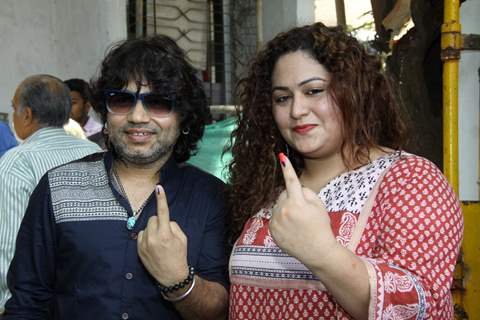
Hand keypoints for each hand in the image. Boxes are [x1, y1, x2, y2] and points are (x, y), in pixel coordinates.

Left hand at [138, 185, 188, 285]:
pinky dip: (147, 236)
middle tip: (165, 232)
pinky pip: (141, 235)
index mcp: (166, 234)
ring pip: (147, 226)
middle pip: (153, 218)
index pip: (163, 212)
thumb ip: (173, 226)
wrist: (171, 276)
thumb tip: (164, 221)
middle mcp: (153, 238)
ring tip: (159, 241)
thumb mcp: (183, 239)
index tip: (159, 188)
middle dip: (159, 221)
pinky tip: (153, 245)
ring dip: (152, 229)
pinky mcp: (139, 249)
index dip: (161, 199)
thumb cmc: (179, 256)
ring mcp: (144, 244)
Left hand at [270, 153, 338, 267]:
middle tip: (304, 212)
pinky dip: (281, 219)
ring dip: (285, 208)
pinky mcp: (272, 230)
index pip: (292, 182)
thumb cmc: (321, 227)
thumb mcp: (320, 206)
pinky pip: (274, 217)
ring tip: (298, 222)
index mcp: (297, 204)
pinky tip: (291, 228)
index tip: (281, 157)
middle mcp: (284, 211)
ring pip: (278, 205)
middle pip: (284, 194)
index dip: (287, 168)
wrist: (318, 252)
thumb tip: (295, 188)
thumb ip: (306, 192)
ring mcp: (276, 221)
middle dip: (292, 197)